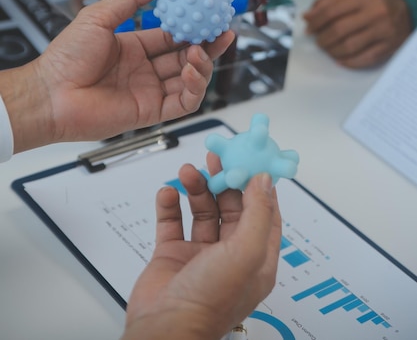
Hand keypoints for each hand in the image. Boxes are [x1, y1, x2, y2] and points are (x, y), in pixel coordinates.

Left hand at [3, 0, 233, 153]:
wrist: (50, 94)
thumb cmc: (66, 58)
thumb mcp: (100, 16)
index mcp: (134, 47)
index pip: (172, 36)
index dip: (193, 27)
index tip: (209, 14)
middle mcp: (145, 70)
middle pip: (186, 57)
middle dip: (208, 45)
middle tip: (223, 31)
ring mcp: (149, 91)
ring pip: (190, 80)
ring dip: (203, 65)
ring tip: (202, 50)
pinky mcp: (151, 112)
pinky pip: (183, 102)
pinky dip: (195, 88)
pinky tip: (194, 70)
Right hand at [123, 154, 280, 339]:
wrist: (164, 327)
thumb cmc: (209, 302)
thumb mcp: (246, 252)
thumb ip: (258, 213)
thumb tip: (264, 181)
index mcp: (256, 259)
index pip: (264, 214)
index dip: (259, 186)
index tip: (251, 160)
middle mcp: (230, 255)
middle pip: (231, 207)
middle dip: (223, 180)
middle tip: (216, 158)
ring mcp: (200, 255)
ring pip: (202, 210)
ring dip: (196, 188)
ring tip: (187, 172)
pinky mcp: (173, 255)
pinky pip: (172, 222)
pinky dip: (169, 205)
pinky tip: (167, 193)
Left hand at [303, 0, 411, 67]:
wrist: (406, 13)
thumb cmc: (373, 5)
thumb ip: (329, 3)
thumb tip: (307, 16)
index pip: (332, 11)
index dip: (315, 22)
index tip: (308, 29)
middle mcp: (376, 13)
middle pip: (339, 30)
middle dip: (323, 38)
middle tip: (318, 41)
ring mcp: (384, 31)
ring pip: (349, 46)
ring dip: (332, 51)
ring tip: (327, 49)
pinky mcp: (388, 47)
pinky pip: (363, 59)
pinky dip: (347, 61)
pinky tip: (339, 59)